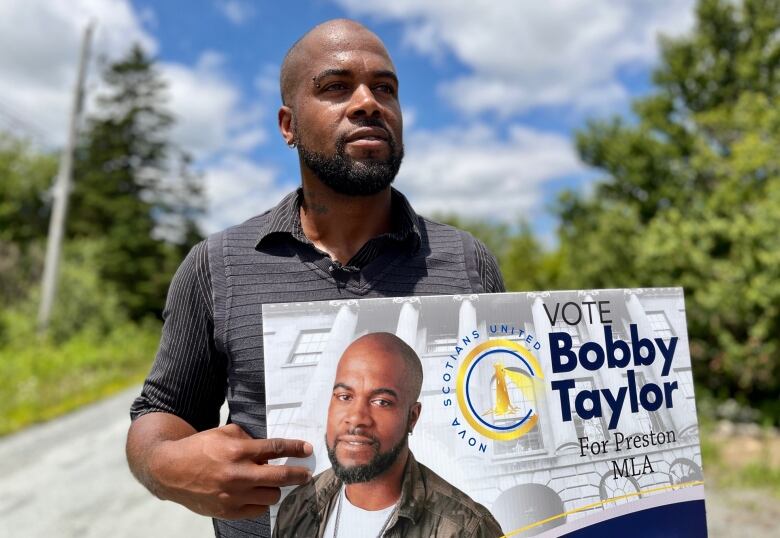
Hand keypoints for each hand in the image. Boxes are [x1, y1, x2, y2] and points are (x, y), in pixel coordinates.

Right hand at [149, 423, 312, 519]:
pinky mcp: (227, 511)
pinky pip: (257, 510)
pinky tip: (257, 494)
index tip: (307, 449)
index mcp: (237, 451)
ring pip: (271, 496)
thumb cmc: (200, 448)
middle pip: (279, 477)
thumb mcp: (224, 432)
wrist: (170, 470)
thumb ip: (248, 439)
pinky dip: (260, 501)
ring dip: (274, 488)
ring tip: (270, 483)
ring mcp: (232, 496)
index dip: (294, 448)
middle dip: (298, 475)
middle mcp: (237, 474)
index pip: (275, 449)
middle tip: (306, 474)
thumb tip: (269, 449)